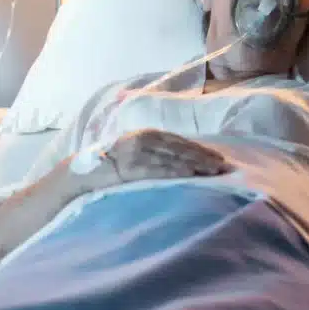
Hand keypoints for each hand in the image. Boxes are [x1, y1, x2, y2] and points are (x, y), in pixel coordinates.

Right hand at [105, 129, 231, 183]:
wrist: (85, 170)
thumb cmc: (113, 162)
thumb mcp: (136, 149)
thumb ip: (156, 150)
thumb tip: (184, 159)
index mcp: (148, 134)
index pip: (180, 142)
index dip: (200, 149)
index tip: (218, 157)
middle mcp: (146, 140)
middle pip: (181, 149)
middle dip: (204, 157)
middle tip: (223, 166)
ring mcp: (139, 153)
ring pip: (174, 159)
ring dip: (196, 165)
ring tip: (213, 171)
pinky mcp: (133, 167)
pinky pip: (159, 170)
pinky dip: (176, 172)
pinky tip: (190, 175)